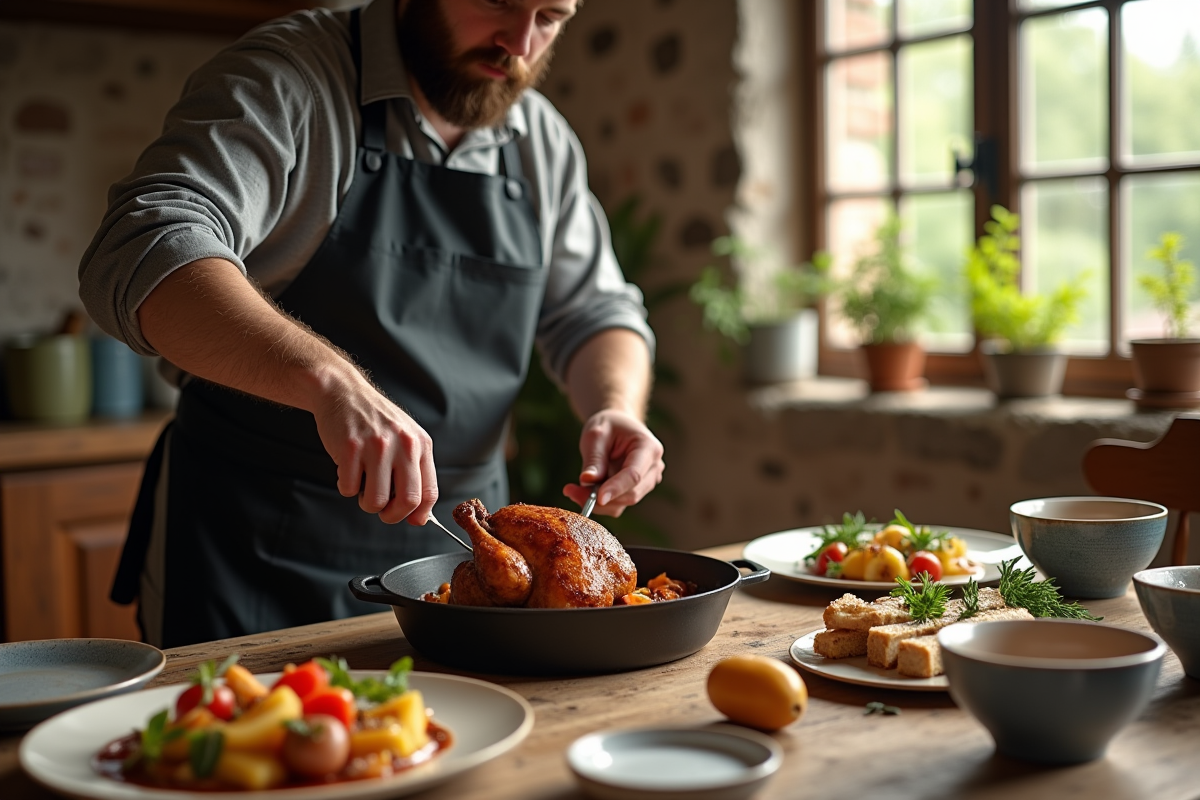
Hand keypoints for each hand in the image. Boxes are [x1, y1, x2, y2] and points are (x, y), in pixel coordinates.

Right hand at [310, 363, 437, 524]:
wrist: (343, 391)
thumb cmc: (375, 421)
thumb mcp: (405, 438)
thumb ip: (415, 473)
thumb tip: (419, 518)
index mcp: (421, 444)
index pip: (429, 493)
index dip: (418, 514)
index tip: (408, 518)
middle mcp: (403, 444)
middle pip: (407, 501)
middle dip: (392, 516)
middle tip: (382, 510)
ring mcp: (377, 446)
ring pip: (375, 501)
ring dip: (366, 503)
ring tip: (363, 484)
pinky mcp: (350, 448)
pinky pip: (349, 489)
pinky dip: (346, 487)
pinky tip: (347, 468)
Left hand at [562, 409, 663, 516]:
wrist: (617, 426)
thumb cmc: (608, 425)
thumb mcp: (596, 434)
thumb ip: (594, 458)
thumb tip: (587, 481)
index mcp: (648, 448)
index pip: (634, 474)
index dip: (616, 488)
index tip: (596, 499)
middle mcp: (654, 467)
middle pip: (630, 493)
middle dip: (600, 498)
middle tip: (570, 491)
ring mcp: (647, 481)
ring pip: (623, 503)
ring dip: (598, 502)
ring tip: (573, 489)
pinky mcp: (636, 491)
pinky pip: (618, 505)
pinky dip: (600, 503)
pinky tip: (584, 490)